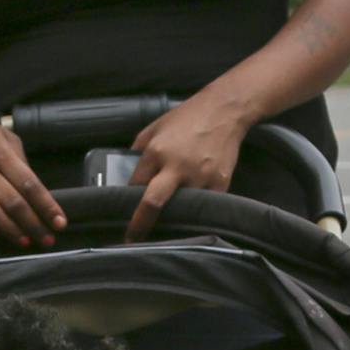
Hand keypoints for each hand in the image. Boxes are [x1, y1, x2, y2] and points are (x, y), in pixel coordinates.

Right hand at [0, 97, 65, 246]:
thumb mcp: (2, 134)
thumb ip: (20, 159)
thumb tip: (34, 187)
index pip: (29, 183)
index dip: (46, 205)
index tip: (59, 222)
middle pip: (12, 202)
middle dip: (33, 224)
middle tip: (47, 239)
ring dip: (10, 229)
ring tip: (26, 241)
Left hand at [125, 92, 251, 240]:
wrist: (224, 111)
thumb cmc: (186, 117)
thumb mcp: (154, 127)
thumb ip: (139, 149)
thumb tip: (128, 174)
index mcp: (156, 152)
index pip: (135, 185)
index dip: (128, 200)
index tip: (124, 213)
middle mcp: (176, 166)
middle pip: (153, 202)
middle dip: (141, 224)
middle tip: (133, 239)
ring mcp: (200, 176)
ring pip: (181, 208)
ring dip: (174, 215)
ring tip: (170, 221)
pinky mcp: (219, 183)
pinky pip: (204, 204)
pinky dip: (197, 208)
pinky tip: (193, 209)